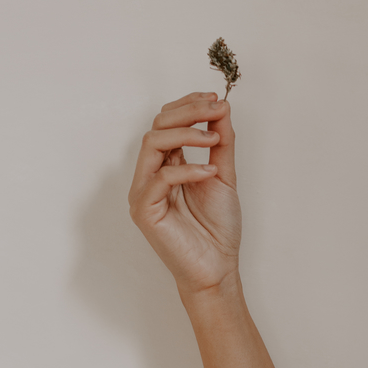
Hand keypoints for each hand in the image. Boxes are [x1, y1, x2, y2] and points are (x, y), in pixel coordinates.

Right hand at [128, 91, 241, 296]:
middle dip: (187, 112)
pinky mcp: (144, 210)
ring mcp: (144, 192)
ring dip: (185, 133)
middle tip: (214, 109)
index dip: (188, 106)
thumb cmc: (217, 229)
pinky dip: (188, 169)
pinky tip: (209, 172)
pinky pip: (161, 178)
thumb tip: (221, 108)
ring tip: (213, 139)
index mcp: (166, 166)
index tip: (215, 99)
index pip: (167, 123)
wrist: (217, 268)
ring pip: (152, 144)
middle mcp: (150, 175)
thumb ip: (221, 143)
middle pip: (157, 126)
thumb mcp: (223, 175)